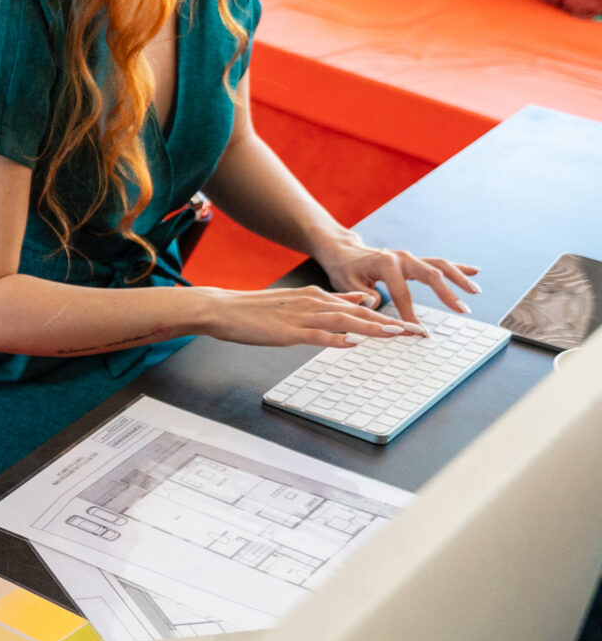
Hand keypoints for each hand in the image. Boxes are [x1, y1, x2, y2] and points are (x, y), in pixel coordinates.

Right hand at [192, 283, 421, 348]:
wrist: (223, 308)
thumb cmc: (256, 310)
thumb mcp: (298, 300)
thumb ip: (328, 302)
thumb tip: (357, 302)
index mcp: (317, 296)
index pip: (361, 306)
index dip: (388, 316)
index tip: (410, 326)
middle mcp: (314, 303)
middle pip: (360, 313)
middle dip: (391, 323)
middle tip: (417, 332)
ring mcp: (301, 317)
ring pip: (344, 321)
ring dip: (371, 328)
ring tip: (396, 334)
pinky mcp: (286, 331)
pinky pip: (315, 335)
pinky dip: (335, 339)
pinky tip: (351, 344)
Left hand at [310, 236, 479, 324]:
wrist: (345, 253)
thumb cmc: (345, 270)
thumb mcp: (346, 284)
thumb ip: (361, 294)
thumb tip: (378, 303)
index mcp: (385, 264)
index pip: (402, 293)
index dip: (410, 313)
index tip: (419, 330)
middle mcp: (402, 258)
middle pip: (431, 274)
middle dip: (447, 293)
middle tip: (462, 310)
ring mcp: (410, 258)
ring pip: (440, 266)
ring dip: (459, 278)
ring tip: (475, 292)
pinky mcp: (415, 260)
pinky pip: (439, 263)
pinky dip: (457, 267)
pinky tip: (474, 272)